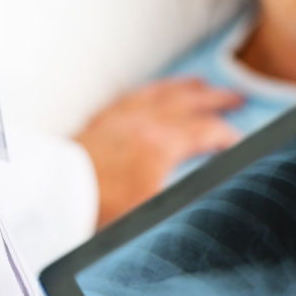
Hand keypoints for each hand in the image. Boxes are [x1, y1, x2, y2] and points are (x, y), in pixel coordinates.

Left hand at [73, 79, 242, 226]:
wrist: (56, 196)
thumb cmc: (100, 207)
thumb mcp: (153, 211)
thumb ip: (186, 199)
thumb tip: (211, 194)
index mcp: (163, 143)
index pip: (207, 130)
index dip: (228, 135)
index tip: (239, 142)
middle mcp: (144, 122)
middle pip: (188, 102)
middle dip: (216, 99)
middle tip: (236, 97)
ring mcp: (121, 118)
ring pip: (160, 93)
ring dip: (184, 87)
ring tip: (199, 84)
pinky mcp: (100, 122)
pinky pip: (130, 97)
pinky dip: (148, 91)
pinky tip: (149, 93)